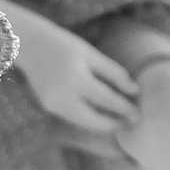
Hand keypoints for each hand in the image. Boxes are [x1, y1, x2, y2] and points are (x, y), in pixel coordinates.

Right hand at [10, 12, 140, 136]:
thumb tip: (134, 91)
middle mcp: (63, 97)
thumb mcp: (91, 54)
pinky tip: (101, 115)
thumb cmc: (65, 44)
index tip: (138, 114)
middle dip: (114, 124)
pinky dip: (89, 118)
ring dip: (102, 124)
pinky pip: (74, 117)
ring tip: (120, 121)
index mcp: (77, 79)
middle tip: (131, 124)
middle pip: (94, 121)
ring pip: (84, 122)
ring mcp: (53, 105)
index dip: (124, 108)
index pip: (106, 99)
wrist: (30, 44)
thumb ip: (113, 73)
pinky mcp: (49, 107)